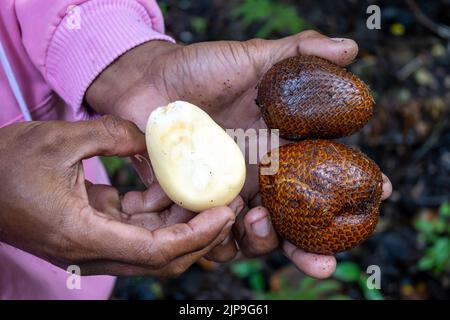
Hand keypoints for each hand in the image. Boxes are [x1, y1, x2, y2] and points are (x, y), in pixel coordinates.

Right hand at [0, 116, 240, 276]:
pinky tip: (174, 191)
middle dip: (200, 236)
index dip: (197, 235)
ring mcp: (91, 244)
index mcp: (83, 235)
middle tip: (229, 207)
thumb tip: (150, 136)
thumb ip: (112, 135)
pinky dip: (159, 215)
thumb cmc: (6, 163)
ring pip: (152, 246)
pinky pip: (136, 231)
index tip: (225, 213)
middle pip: (162, 257)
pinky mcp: (91, 232)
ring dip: (183, 225)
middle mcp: (90, 250)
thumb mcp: (60, 140)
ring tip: (211, 197)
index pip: (157, 250)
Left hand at [87, 31, 392, 277]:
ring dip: (256, 242)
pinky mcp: (187, 199)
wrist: (146, 80)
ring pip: (244, 236)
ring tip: (253, 220)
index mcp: (274, 149)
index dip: (349, 188)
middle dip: (306, 249)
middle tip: (321, 261)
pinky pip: (199, 230)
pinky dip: (205, 235)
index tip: (381, 191)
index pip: (319, 175)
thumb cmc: (199, 69)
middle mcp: (252, 178)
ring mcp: (220, 193)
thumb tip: (349, 49)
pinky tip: (205, 224)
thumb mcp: (250, 59)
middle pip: (286, 223)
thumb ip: (296, 54)